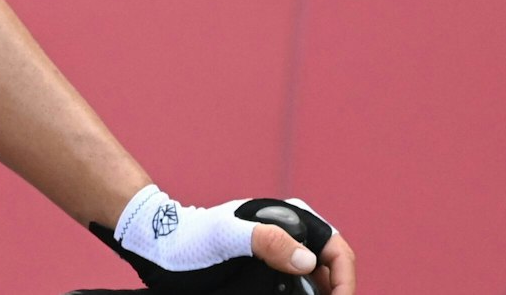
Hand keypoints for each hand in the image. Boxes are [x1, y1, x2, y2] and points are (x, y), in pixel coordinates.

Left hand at [87, 186, 354, 293]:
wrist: (161, 244)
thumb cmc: (189, 235)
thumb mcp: (225, 236)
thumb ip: (265, 241)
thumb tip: (307, 260)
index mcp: (288, 218)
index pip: (335, 248)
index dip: (345, 279)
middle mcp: (288, 235)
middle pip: (331, 268)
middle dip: (336, 291)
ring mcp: (278, 255)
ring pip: (316, 282)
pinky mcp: (265, 272)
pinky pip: (294, 289)